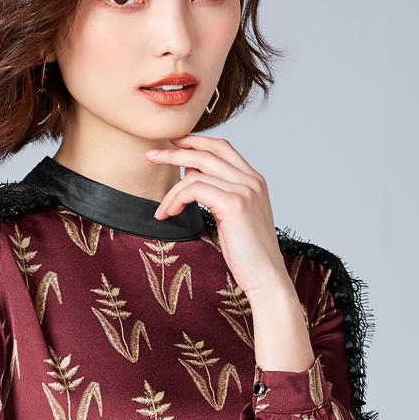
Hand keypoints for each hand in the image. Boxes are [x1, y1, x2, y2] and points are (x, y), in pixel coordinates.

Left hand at [147, 136, 313, 371]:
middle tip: (151, 156)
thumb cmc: (248, 254)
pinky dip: (176, 198)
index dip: (196, 141)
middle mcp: (252, 180)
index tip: (173, 143)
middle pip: (207, 151)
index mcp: (254, 181)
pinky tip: (169, 213)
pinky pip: (194, 188)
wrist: (267, 278)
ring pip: (196, 171)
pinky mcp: (234, 204)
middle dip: (175, 151)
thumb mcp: (232, 216)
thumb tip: (191, 172)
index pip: (222, 147)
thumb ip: (217, 192)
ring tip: (162, 209)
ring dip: (171, 189)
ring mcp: (245, 190)